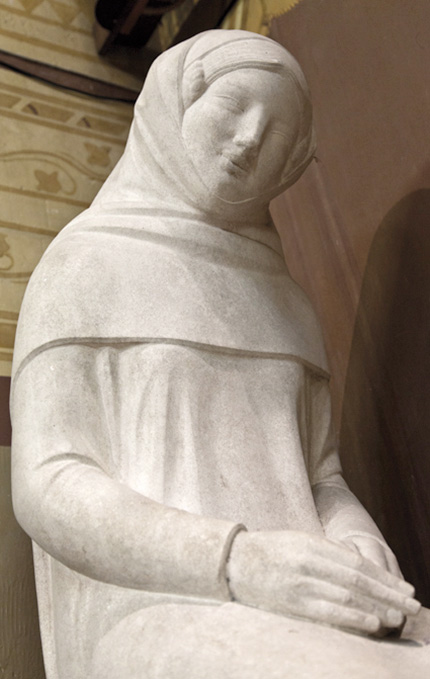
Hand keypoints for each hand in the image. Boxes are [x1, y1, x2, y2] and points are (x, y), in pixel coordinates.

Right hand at [226, 530, 419, 635]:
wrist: (232, 562)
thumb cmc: (268, 551)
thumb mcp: (298, 540)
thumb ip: (326, 551)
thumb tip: (358, 565)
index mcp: (312, 544)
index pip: (357, 562)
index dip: (384, 576)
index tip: (405, 587)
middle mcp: (309, 561)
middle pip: (358, 579)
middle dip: (389, 593)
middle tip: (413, 604)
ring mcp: (300, 583)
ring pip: (347, 595)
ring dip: (377, 607)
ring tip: (399, 616)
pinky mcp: (291, 604)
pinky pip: (327, 612)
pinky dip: (352, 617)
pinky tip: (371, 622)